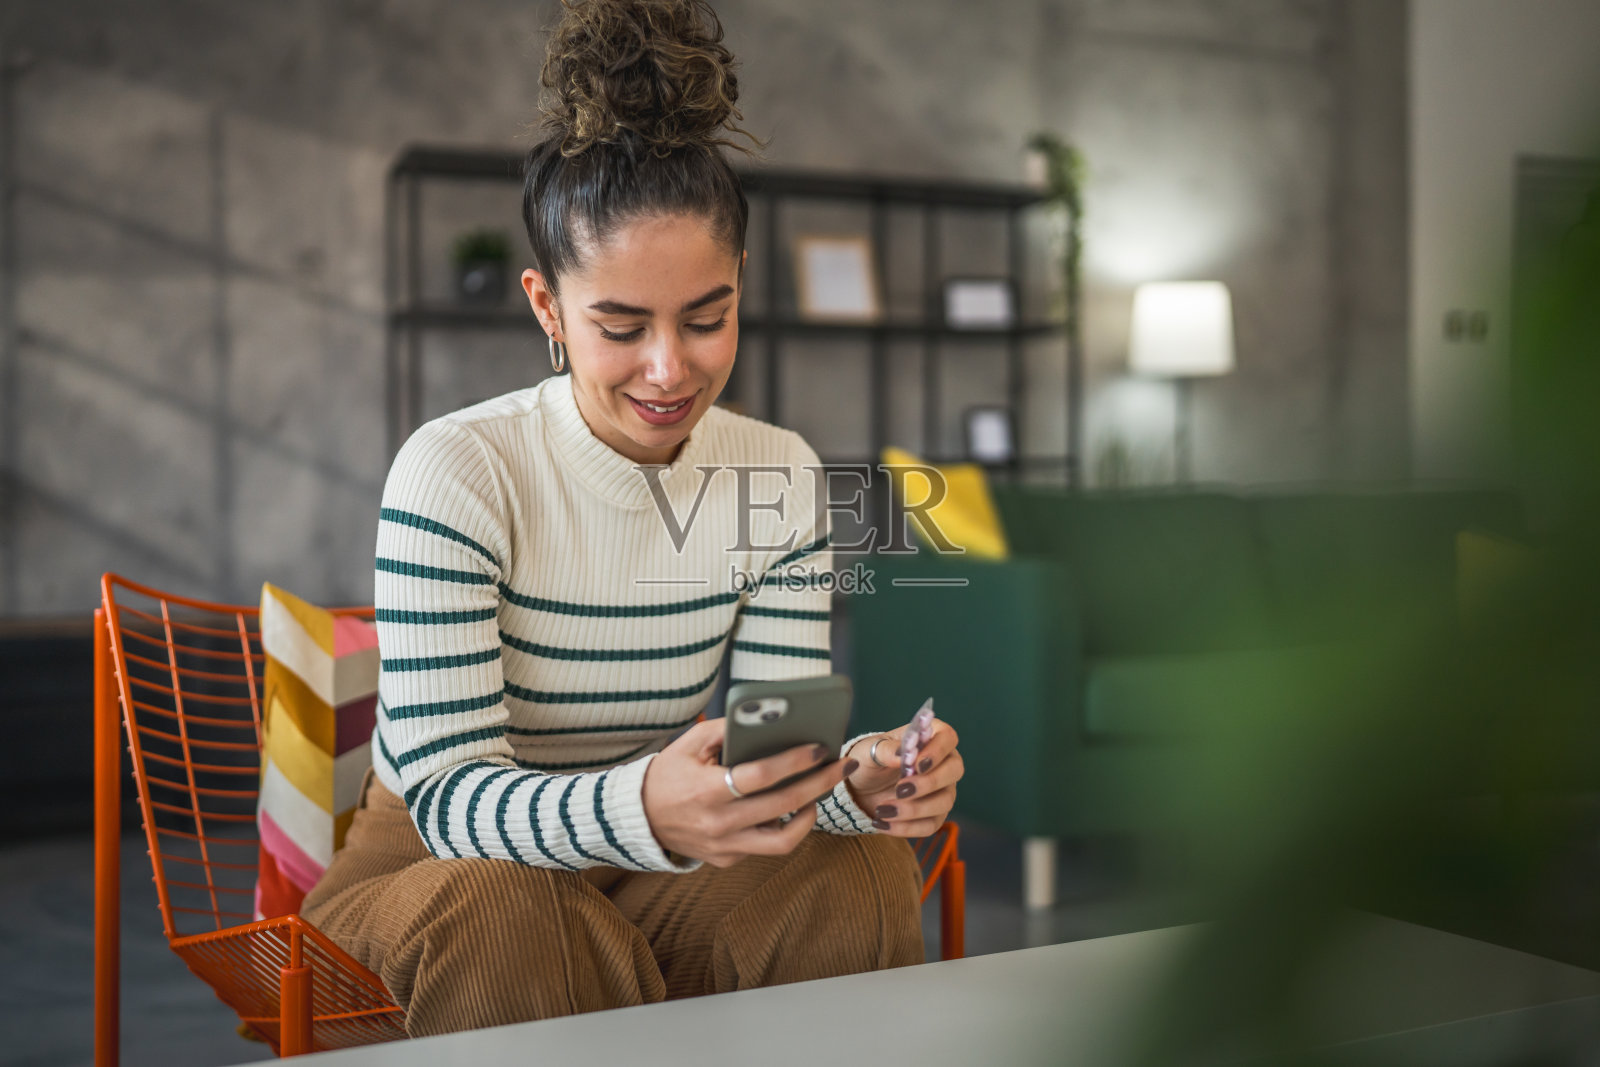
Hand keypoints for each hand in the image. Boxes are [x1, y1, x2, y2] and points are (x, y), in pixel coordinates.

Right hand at [641, 719, 859, 866]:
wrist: (640, 818)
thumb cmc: (669, 774)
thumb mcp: (689, 743)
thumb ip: (726, 729)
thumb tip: (769, 719)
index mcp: (707, 790)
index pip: (760, 776)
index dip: (793, 760)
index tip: (819, 747)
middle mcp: (718, 823)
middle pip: (783, 805)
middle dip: (820, 783)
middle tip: (841, 765)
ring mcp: (724, 847)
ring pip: (783, 841)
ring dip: (810, 816)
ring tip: (819, 794)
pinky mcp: (727, 860)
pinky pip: (764, 846)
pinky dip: (781, 826)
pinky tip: (791, 807)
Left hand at [843, 720, 962, 837]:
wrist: (860, 787)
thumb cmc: (869, 760)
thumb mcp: (869, 751)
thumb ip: (886, 750)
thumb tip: (902, 755)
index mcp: (930, 736)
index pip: (947, 738)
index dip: (936, 751)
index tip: (916, 764)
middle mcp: (943, 763)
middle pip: (954, 770)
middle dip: (928, 782)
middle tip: (900, 789)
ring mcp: (942, 790)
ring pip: (945, 801)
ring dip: (915, 808)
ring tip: (883, 809)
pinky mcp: (934, 814)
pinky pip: (930, 825)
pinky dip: (906, 827)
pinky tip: (883, 823)